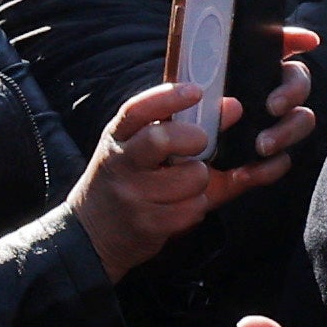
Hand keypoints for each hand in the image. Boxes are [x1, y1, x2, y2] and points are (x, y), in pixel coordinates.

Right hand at [65, 43, 316, 277]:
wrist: (93, 234)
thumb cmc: (128, 182)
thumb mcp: (141, 150)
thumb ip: (186, 127)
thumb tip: (233, 107)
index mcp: (118, 137)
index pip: (137, 110)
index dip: (167, 96)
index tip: (196, 92)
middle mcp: (121, 163)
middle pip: (161, 139)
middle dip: (193, 138)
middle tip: (201, 144)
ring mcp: (132, 195)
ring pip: (190, 178)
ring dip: (200, 180)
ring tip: (188, 184)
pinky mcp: (147, 225)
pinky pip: (192, 209)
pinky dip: (196, 207)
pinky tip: (181, 207)